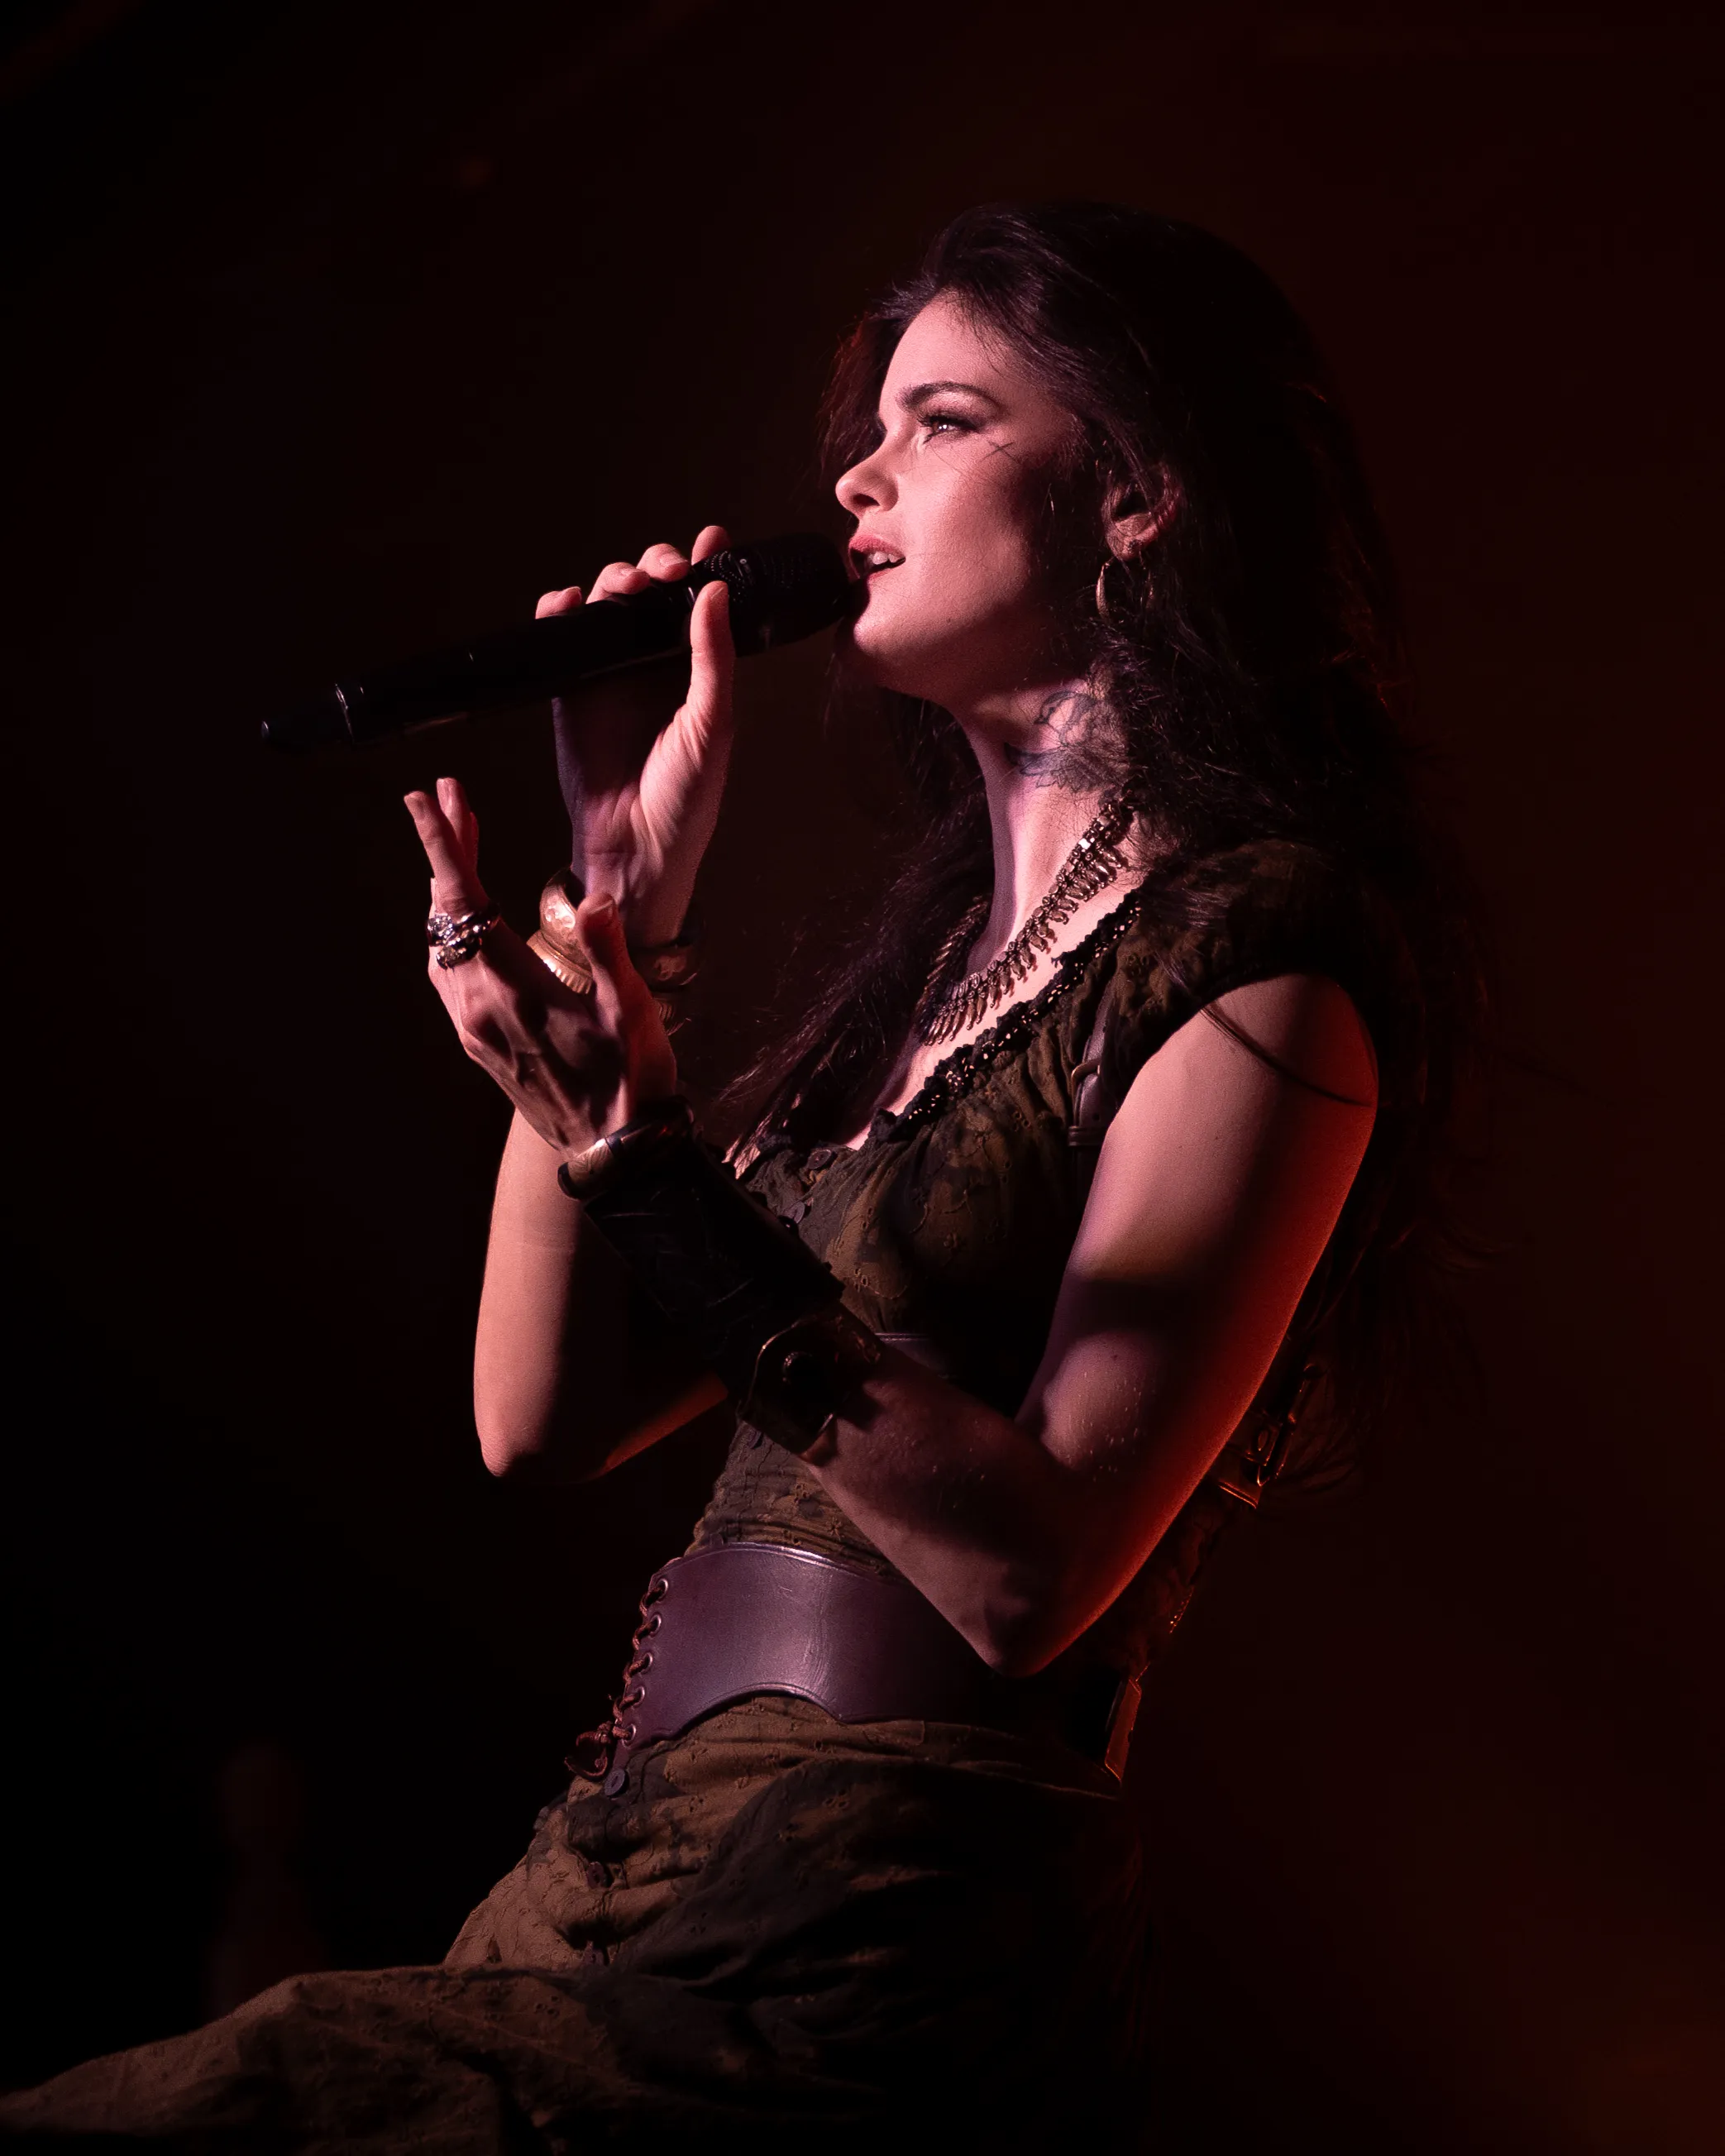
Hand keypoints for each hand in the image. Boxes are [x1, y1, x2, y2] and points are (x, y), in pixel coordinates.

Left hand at [405, 776, 677, 1156]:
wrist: (614, 1153)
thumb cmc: (630, 1081)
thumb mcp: (631, 1012)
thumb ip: (608, 951)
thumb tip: (593, 899)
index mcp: (514, 990)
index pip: (465, 901)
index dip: (443, 845)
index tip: (425, 800)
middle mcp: (480, 1007)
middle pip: (446, 913)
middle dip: (447, 851)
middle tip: (453, 799)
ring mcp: (473, 1028)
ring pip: (441, 943)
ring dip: (449, 891)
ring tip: (464, 846)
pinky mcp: (478, 1044)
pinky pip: (448, 975)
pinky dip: (452, 931)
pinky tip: (470, 919)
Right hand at [540, 524, 734, 946]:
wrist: (634, 850)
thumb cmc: (686, 800)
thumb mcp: (713, 724)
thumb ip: (713, 657)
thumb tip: (715, 590)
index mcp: (696, 670)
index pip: (702, 602)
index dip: (706, 565)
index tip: (714, 541)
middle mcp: (654, 664)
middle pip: (649, 590)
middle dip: (656, 566)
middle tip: (666, 573)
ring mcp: (610, 673)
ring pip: (605, 604)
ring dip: (613, 581)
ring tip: (625, 587)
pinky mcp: (570, 689)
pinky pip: (559, 637)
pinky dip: (557, 611)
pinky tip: (567, 603)